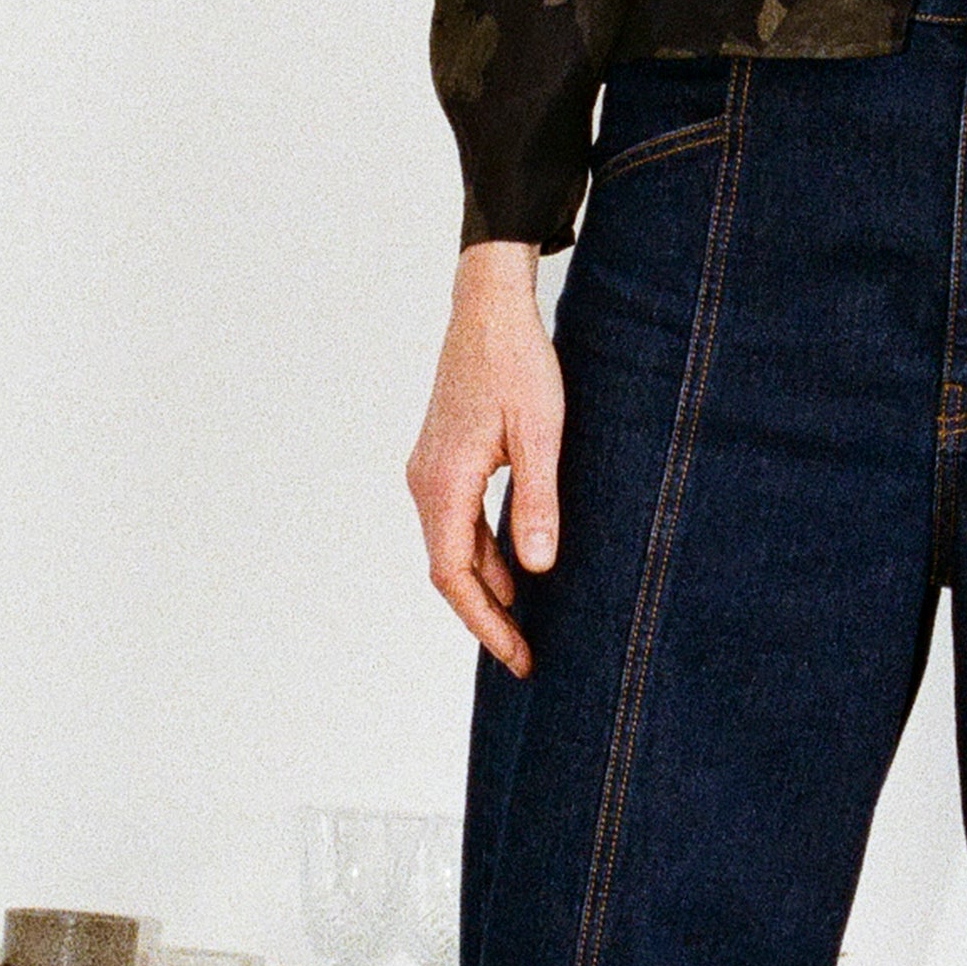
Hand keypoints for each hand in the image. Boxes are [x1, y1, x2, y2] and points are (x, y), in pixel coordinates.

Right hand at [405, 240, 563, 676]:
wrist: (488, 308)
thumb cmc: (518, 364)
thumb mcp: (540, 435)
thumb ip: (537, 502)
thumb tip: (537, 571)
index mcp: (444, 482)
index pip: (453, 575)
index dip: (485, 624)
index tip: (517, 657)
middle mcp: (426, 482)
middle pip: (448, 569)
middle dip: (485, 617)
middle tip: (525, 656)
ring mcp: (430, 469)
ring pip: (452, 546)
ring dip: (484, 586)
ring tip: (523, 625)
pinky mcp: (443, 457)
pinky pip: (457, 521)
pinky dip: (481, 553)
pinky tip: (514, 569)